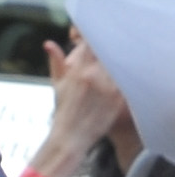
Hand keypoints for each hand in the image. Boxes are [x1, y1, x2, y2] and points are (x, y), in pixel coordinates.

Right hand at [26, 35, 133, 176]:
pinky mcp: (119, 98)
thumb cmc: (63, 111)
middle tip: (109, 56)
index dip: (96, 39)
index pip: (92, 42)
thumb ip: (56, 62)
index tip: (97, 41)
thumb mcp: (57, 85)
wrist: (71, 137)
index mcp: (78, 69)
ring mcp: (108, 86)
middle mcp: (94, 75)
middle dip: (109, 51)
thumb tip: (49, 43)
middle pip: (109, 51)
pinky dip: (124, 79)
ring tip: (114, 71)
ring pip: (119, 64)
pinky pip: (126, 81)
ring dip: (118, 64)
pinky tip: (120, 83)